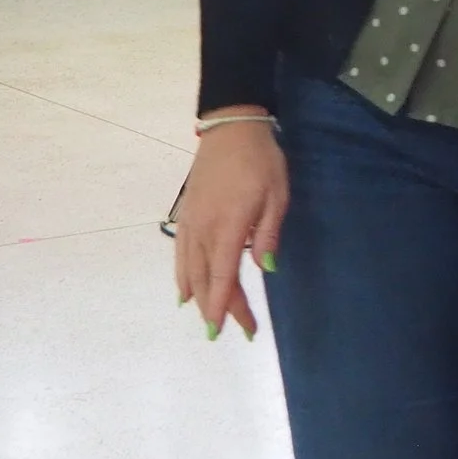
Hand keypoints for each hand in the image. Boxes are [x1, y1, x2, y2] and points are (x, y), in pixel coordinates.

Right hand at [175, 116, 288, 341]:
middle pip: (206, 278)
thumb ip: (268, 233)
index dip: (224, 306)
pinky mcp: (186, 214)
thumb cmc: (261, 161)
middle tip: (233, 329)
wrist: (231, 128)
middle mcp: (204, 229)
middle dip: (217, 307)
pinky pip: (180, 253)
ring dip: (199, 296)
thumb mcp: (277, 196)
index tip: (230, 330)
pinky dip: (182, 275)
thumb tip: (265, 268)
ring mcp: (191, 222)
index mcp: (228, 226)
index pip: (223, 276)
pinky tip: (184, 290)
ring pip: (189, 269)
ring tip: (209, 318)